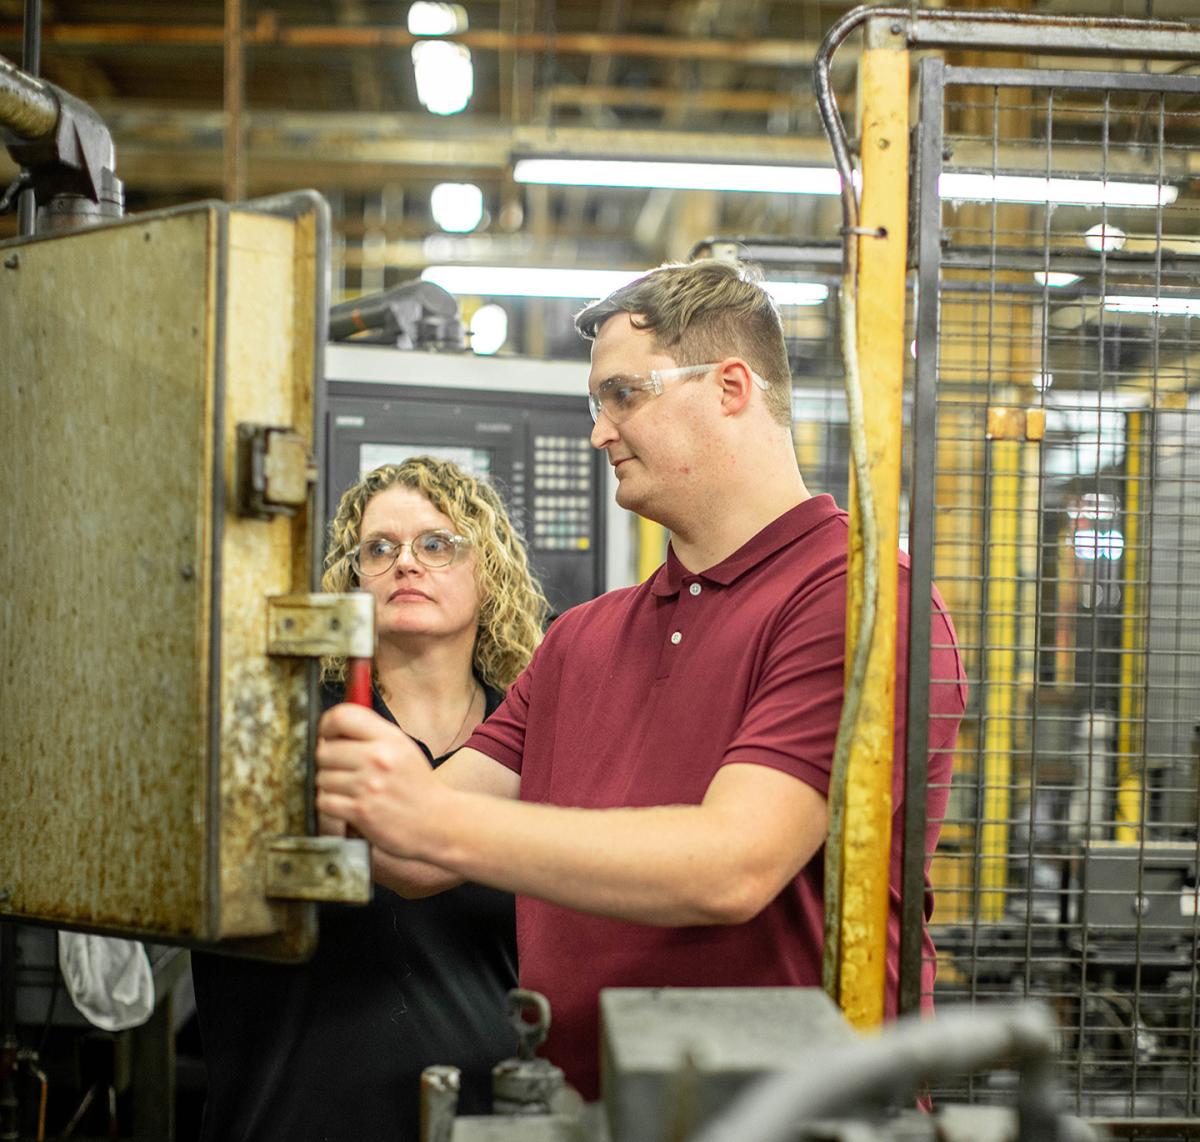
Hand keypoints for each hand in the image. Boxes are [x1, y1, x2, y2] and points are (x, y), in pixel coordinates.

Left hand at [315, 702, 441, 857]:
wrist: (436, 821)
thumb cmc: (416, 786)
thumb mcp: (403, 749)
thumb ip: (371, 735)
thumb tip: (331, 729)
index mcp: (390, 738)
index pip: (343, 716)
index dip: (327, 726)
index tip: (328, 736)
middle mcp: (379, 758)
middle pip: (325, 750)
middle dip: (328, 762)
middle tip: (343, 770)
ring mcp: (369, 785)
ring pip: (322, 778)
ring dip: (330, 786)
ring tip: (351, 790)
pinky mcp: (361, 811)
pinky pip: (324, 801)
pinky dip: (331, 805)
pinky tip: (348, 804)